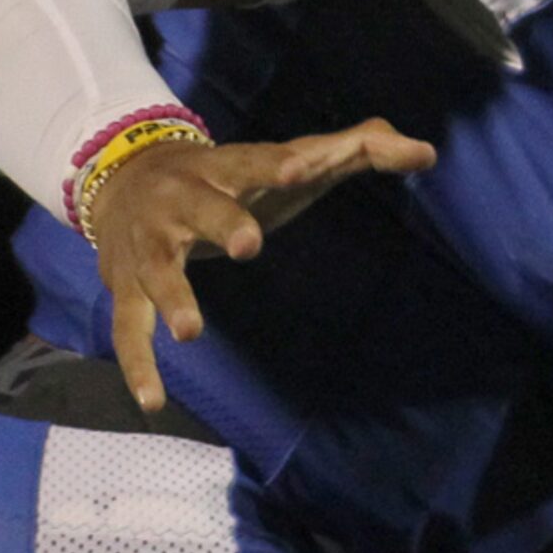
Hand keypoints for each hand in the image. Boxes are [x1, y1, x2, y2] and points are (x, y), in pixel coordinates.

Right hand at [89, 117, 436, 411]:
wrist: (125, 174)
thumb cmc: (233, 172)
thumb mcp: (288, 156)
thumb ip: (359, 149)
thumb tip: (428, 152)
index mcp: (231, 166)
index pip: (258, 159)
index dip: (278, 163)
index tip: (302, 167)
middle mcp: (186, 199)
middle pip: (205, 207)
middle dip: (224, 222)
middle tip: (248, 243)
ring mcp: (152, 243)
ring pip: (160, 269)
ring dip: (174, 297)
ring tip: (192, 331)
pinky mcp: (127, 284)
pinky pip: (128, 327)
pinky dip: (138, 365)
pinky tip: (155, 402)